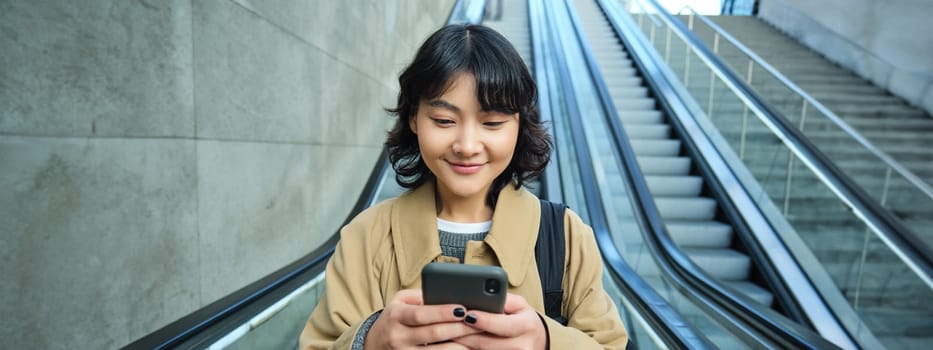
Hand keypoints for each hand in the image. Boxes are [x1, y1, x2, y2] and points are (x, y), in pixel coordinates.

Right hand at [364, 289, 483, 348]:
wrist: (372, 345)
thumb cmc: (392, 319)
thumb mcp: (398, 301)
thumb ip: (419, 295)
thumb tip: (444, 292)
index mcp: (396, 316)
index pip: (421, 314)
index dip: (442, 312)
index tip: (462, 308)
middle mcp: (398, 337)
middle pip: (433, 334)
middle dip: (458, 328)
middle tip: (477, 322)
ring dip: (459, 345)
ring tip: (476, 338)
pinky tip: (464, 349)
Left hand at [451, 293, 547, 349]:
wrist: (539, 341)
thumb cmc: (525, 319)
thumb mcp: (520, 305)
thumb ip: (503, 299)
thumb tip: (481, 295)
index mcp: (527, 326)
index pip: (503, 325)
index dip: (484, 321)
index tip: (467, 315)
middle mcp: (522, 346)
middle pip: (487, 343)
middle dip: (465, 334)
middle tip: (447, 325)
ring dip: (464, 344)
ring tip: (449, 334)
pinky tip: (458, 344)